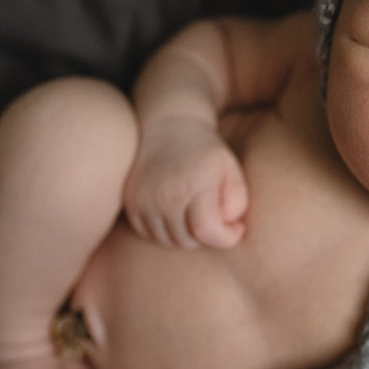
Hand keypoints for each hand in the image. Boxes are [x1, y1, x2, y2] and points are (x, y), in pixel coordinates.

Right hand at [123, 117, 247, 247]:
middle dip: (207, 235)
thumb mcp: (231, 168)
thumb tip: (228, 226)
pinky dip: (165, 231)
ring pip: (168, 241)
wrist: (168, 126)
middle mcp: (166, 195)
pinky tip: (176, 213)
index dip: (226, 237)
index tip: (236, 229)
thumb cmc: (205, 151)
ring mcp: (145, 200)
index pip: (207, 231)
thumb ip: (237, 200)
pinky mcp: (131, 203)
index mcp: (194, 184)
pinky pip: (149, 234)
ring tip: (195, 214)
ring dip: (185, 235)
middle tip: (214, 216)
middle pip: (188, 240)